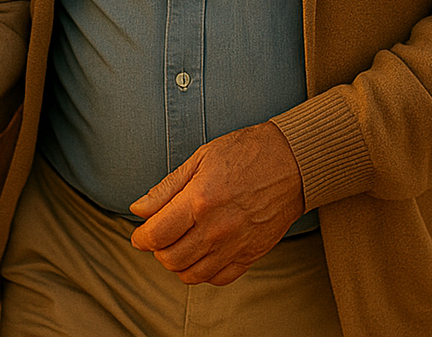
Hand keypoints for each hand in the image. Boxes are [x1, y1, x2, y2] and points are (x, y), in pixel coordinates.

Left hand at [129, 122, 304, 285]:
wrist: (292, 162)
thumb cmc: (245, 153)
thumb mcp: (200, 159)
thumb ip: (167, 188)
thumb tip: (139, 209)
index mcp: (199, 201)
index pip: (156, 235)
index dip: (141, 238)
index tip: (140, 235)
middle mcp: (216, 228)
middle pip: (171, 259)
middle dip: (158, 250)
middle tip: (160, 236)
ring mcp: (235, 245)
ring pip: (192, 274)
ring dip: (178, 263)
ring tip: (180, 245)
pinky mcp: (252, 254)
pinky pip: (219, 278)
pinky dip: (204, 272)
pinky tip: (202, 253)